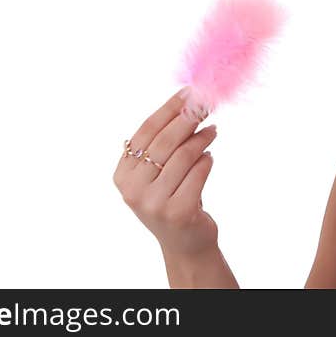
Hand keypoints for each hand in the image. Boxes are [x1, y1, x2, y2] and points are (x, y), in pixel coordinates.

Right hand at [113, 87, 218, 256]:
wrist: (185, 244)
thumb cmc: (172, 198)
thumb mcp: (157, 172)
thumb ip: (162, 143)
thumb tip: (186, 102)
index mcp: (122, 174)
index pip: (146, 131)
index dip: (169, 109)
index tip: (189, 93)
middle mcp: (133, 190)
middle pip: (164, 141)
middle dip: (188, 119)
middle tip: (206, 105)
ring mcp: (154, 203)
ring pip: (183, 156)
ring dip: (202, 138)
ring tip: (212, 130)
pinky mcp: (177, 212)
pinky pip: (198, 174)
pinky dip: (207, 161)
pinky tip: (209, 157)